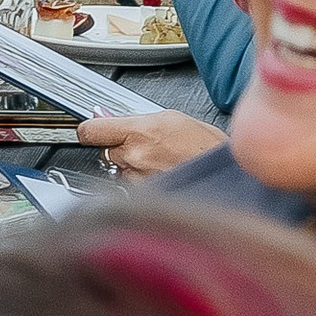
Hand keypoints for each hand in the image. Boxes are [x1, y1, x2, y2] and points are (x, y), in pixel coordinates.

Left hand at [76, 107, 228, 178]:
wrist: (225, 176)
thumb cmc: (208, 147)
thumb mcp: (172, 118)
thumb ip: (137, 119)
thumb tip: (109, 117)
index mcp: (140, 131)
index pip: (91, 131)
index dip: (89, 129)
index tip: (90, 129)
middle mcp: (134, 157)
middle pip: (106, 151)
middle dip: (120, 149)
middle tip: (145, 147)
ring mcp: (137, 180)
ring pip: (119, 171)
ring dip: (132, 168)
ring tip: (160, 163)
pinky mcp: (143, 197)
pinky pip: (131, 188)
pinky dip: (142, 183)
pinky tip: (163, 176)